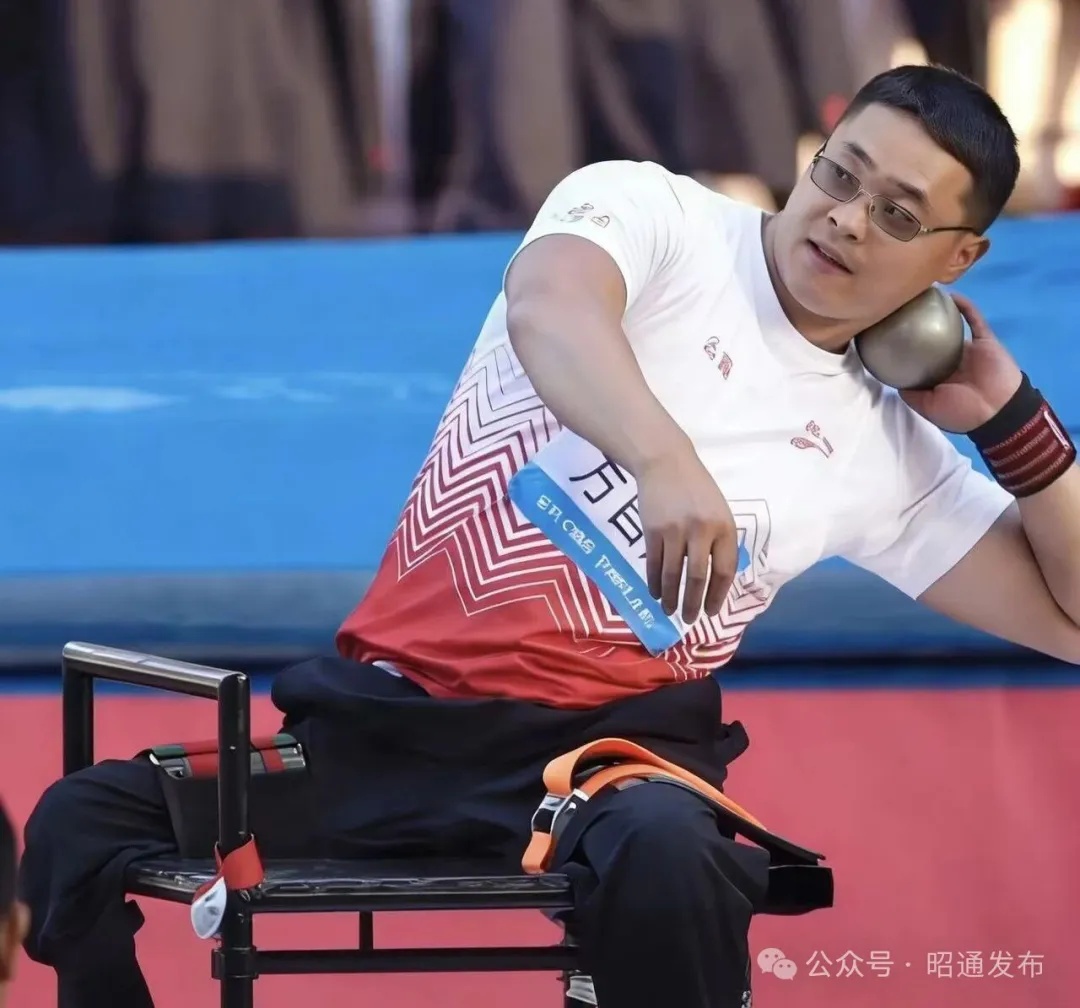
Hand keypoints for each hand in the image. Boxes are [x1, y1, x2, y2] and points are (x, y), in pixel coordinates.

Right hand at [635, 444, 737, 623]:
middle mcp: (701, 531)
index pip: (724, 570)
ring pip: (672, 574)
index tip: (712, 612)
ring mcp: (675, 531)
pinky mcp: (652, 530)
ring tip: (669, 611)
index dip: (718, 595)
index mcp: (724, 526)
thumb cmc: (695, 486)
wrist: (664, 461)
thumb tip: (716, 576)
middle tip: (691, 620)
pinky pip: (653, 564)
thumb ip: (719, 539)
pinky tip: (654, 592)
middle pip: (697, 577)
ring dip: (671, 597)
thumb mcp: (718, 509)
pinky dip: (653, 582)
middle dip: (694, 603)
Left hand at [900, 293, 1022, 431]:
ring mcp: (968, 349)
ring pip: (951, 326)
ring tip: (921, 298)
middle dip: (919, 326)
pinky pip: (975, 319)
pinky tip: (949, 295)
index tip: (887, 334)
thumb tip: (892, 379)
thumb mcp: (927, 407)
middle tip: (901, 310)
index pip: (918, 358)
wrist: (997, 410)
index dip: (904, 347)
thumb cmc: (961, 411)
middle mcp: (951, 360)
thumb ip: (910, 393)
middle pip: (932, 338)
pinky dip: (965, 306)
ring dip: (939, 313)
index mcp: (938, 376)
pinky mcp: (984, 340)